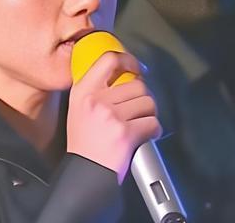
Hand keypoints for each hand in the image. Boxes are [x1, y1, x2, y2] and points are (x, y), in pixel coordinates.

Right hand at [66, 51, 161, 183]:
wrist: (84, 175)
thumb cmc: (84, 143)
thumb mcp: (80, 108)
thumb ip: (98, 88)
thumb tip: (128, 72)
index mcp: (83, 91)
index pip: (109, 59)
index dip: (128, 60)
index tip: (137, 68)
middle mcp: (96, 100)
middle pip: (137, 84)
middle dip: (142, 97)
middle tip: (137, 111)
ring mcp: (111, 116)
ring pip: (148, 102)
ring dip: (149, 113)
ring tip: (139, 124)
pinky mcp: (125, 133)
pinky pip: (153, 122)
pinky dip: (154, 130)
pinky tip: (145, 136)